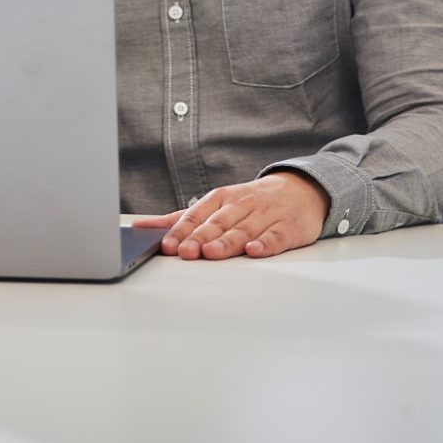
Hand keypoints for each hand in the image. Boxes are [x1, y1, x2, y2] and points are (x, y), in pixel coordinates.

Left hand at [133, 172, 330, 260]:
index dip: (181, 231)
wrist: (301, 189)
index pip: (197, 215)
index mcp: (221, 199)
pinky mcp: (288, 228)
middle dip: (200, 238)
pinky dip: (265, 244)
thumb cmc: (252, 201)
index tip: (167, 245)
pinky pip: (275, 237)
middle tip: (184, 252)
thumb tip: (142, 227)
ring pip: (243, 230)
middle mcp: (241, 205)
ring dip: (226, 242)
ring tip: (211, 253)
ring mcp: (265, 216)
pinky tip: (254, 251)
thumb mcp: (217, 204)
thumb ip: (182, 219)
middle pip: (217, 224)